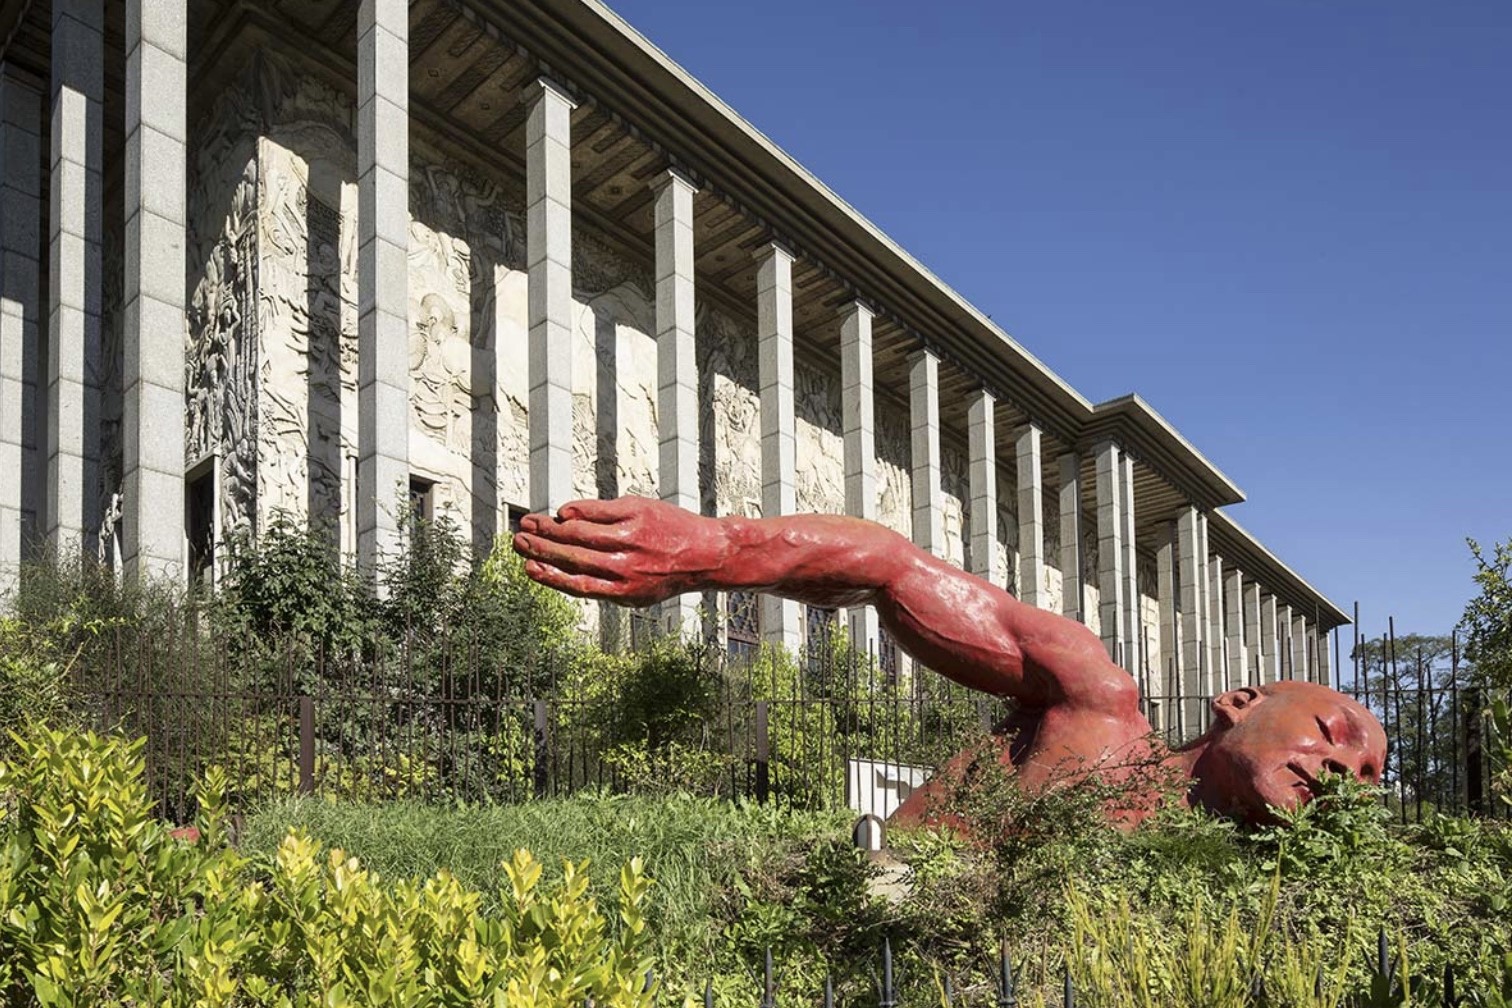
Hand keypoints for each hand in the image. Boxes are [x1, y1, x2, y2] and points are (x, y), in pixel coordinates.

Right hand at [512, 496, 728, 605]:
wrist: (706, 553)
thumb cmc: (664, 572)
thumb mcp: (637, 590)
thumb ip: (602, 581)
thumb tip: (560, 566)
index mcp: (622, 592)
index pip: (576, 584)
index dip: (548, 576)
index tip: (526, 567)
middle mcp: (624, 566)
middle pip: (572, 556)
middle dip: (540, 547)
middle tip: (518, 539)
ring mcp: (630, 538)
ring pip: (579, 532)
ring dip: (551, 527)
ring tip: (531, 523)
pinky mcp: (637, 513)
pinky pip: (598, 511)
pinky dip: (577, 511)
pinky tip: (563, 512)